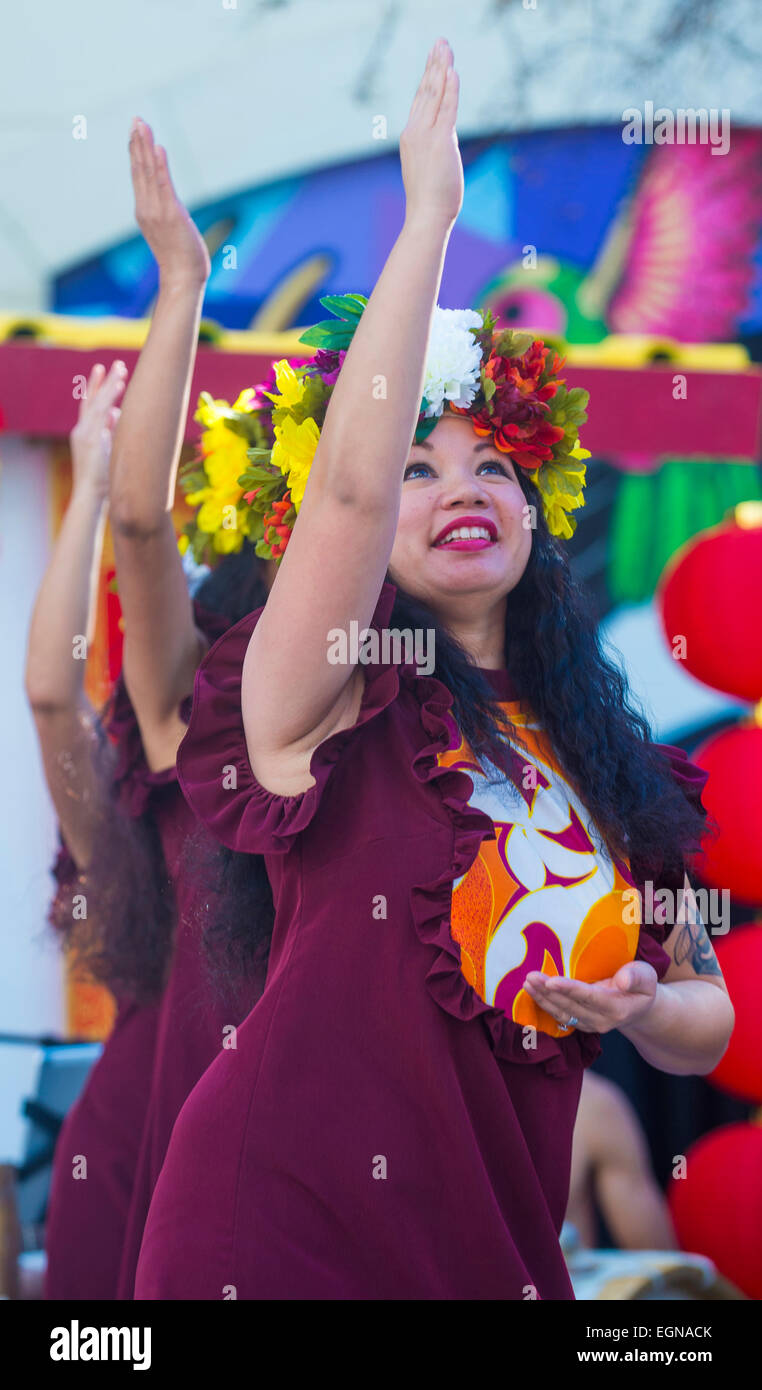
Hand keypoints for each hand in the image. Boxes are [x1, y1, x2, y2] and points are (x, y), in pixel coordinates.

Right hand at [70, 361, 126, 499]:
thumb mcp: (106, 451)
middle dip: (104, 381)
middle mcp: (82, 431)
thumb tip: (117, 414)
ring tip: (121, 372)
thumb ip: (110, 432)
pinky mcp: (91, 442)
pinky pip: (101, 418)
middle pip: (92, 399)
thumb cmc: (101, 479)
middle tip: (116, 364)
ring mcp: (86, 436)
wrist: (89, 497)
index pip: (89, 404)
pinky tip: (118, 393)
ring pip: (97, 405)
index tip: (101, 370)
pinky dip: (109, 404)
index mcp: (85, 433)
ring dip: (110, 388)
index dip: (95, 387)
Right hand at [129, 117, 209, 288]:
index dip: (136, 152)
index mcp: (145, 210)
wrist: (182, 279)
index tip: (134, 131)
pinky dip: (160, 164)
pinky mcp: (171, 213)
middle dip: (137, 142)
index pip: (139, 175)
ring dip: (145, 146)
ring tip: (142, 124)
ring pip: (149, 172)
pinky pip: (164, 184)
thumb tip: (170, 206)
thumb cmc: (179, 259)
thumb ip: (165, 214)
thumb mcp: (169, 231)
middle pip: (140, 169)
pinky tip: (158, 147)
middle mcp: (146, 207)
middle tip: (136, 119)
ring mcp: (157, 210)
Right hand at [400, 37, 462, 230]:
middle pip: (426, 91)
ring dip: (441, 68)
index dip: (428, 77)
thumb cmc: (430, 200)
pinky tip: (453, 72)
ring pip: (434, 94)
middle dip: (434, 64)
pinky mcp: (440, 142)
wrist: (426, 215)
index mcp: (412, 136)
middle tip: (440, 42)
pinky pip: (447, 109)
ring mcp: (426, 135)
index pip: (421, 101)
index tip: (434, 59)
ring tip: (445, 47)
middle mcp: (415, 131)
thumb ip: (437, 147)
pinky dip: (450, 89)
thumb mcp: (430, 166)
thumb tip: (446, 141)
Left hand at [522, 961, 658, 1034]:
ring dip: (542, 999)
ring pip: (561, 1014)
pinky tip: (531, 991)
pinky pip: (558, 1015)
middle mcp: (601, 1021)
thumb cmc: (642, 986)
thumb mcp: (647, 976)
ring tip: (527, 983)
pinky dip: (544, 1003)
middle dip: (548, 993)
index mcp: (618, 1008)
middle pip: (570, 1007)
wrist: (639, 1008)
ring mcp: (589, 1025)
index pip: (589, 998)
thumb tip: (623, 981)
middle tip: (531, 976)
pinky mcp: (579, 1023)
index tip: (550, 981)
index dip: (569, 990)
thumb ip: (636, 977)